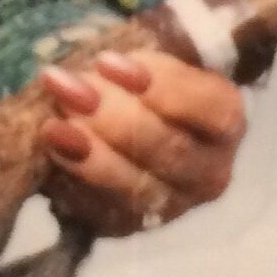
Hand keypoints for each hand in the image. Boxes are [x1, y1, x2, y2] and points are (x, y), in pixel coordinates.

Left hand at [36, 47, 246, 235]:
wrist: (129, 120)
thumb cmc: (139, 79)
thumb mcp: (151, 57)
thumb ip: (142, 52)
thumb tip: (105, 55)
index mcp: (225, 121)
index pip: (208, 107)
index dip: (161, 85)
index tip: (108, 62)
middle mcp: (209, 170)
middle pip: (168, 148)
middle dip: (112, 116)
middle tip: (66, 87)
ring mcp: (173, 204)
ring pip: (136, 186)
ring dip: (90, 153)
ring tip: (53, 124)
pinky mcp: (132, 224)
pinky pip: (103, 210)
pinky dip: (75, 182)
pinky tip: (52, 156)